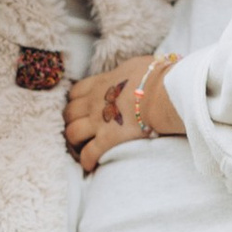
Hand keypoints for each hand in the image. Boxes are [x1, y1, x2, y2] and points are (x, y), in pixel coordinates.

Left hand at [66, 56, 181, 171]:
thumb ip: (124, 73)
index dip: (74, 102)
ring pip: (72, 133)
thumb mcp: (134, 66)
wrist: (162, 93)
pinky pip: (88, 154)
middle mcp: (94, 102)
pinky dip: (86, 160)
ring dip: (74, 142)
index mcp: (101, 84)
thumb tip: (130, 74)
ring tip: (81, 148)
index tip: (80, 109)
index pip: (75, 92)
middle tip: (78, 130)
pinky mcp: (107, 140)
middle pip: (69, 113)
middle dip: (70, 122)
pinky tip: (90, 165)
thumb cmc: (155, 77)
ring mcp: (98, 122)